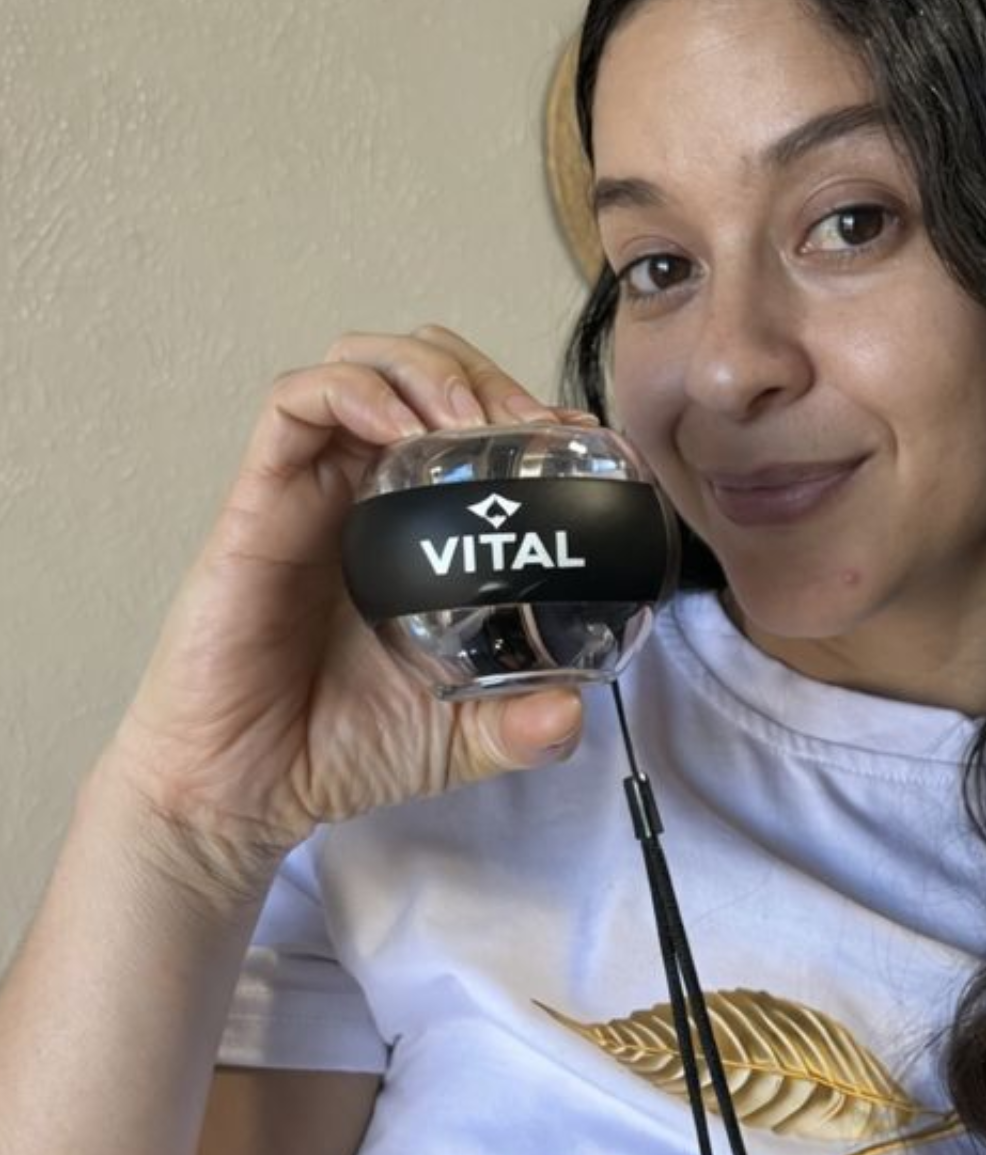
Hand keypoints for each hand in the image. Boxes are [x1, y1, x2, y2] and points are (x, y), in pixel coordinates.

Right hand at [107, 325, 597, 898]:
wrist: (244, 791)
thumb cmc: (339, 746)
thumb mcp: (460, 737)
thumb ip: (521, 728)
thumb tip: (572, 713)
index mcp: (415, 525)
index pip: (467, 417)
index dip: (522, 406)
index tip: (570, 441)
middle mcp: (362, 491)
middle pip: (420, 368)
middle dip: (482, 373)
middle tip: (524, 430)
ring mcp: (309, 490)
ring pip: (360, 363)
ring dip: (425, 370)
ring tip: (470, 422)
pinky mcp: (258, 501)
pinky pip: (293, 407)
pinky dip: (355, 391)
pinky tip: (403, 430)